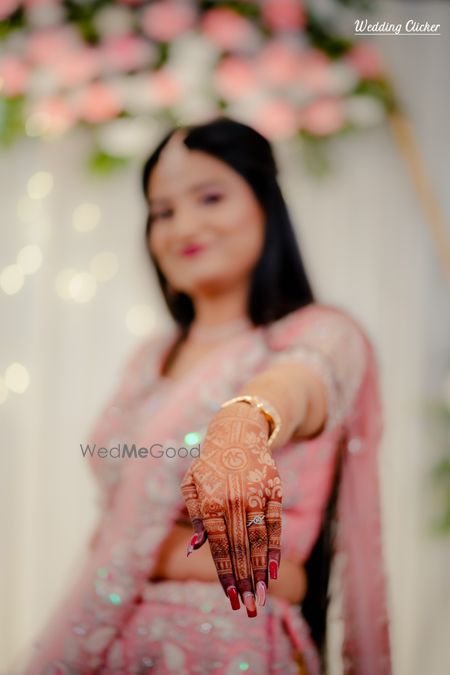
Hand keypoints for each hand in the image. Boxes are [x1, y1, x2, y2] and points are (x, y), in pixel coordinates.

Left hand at [180, 401, 282, 616]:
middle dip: (245, 581)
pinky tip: (274, 570)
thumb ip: (194, 516)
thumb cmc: (209, 464)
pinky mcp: (274, 490)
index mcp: (211, 500)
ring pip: (260, 540)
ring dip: (261, 571)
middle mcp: (234, 498)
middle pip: (241, 548)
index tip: (231, 598)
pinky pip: (275, 523)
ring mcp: (256, 494)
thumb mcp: (192, 484)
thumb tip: (196, 550)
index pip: (219, 546)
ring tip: (262, 597)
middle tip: (249, 609)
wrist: (238, 432)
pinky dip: (275, 548)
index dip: (226, 574)